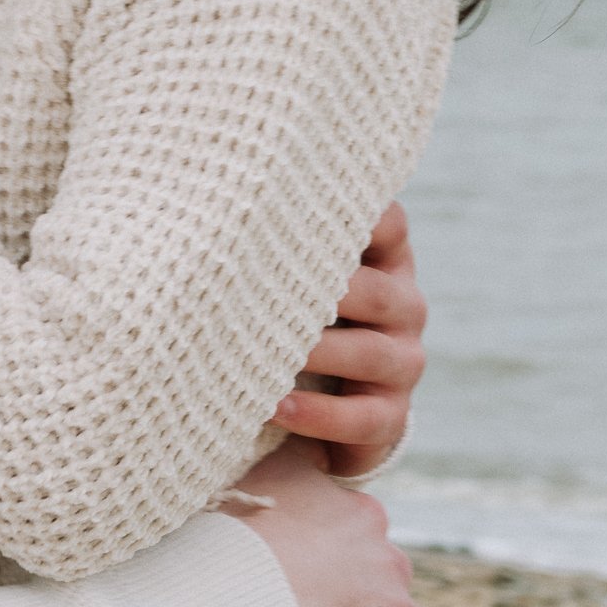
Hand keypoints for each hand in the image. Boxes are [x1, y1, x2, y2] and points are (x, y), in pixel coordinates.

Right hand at [221, 436, 456, 606]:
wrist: (234, 597)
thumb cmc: (230, 536)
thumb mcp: (255, 469)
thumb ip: (281, 448)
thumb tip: (282, 416)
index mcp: (357, 515)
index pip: (362, 535)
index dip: (336, 559)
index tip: (304, 578)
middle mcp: (389, 560)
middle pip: (391, 584)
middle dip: (366, 604)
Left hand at [271, 202, 425, 478]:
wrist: (305, 404)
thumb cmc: (280, 315)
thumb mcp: (281, 272)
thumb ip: (266, 238)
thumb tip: (203, 188)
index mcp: (382, 260)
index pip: (389, 224)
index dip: (362, 214)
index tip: (306, 203)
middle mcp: (403, 306)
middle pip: (378, 292)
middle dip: (325, 292)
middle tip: (261, 288)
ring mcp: (403, 363)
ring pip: (371, 354)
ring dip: (317, 354)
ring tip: (260, 352)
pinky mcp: (390, 417)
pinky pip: (363, 419)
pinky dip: (318, 414)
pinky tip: (274, 406)